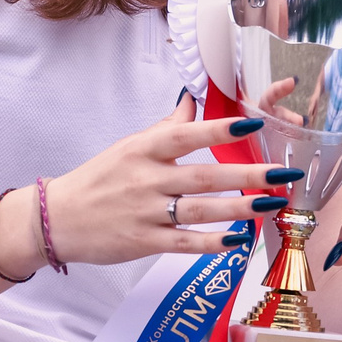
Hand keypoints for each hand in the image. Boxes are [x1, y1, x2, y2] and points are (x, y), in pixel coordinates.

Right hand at [37, 95, 293, 264]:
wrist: (58, 219)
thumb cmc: (98, 179)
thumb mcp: (129, 146)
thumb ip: (166, 127)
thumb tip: (192, 99)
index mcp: (143, 150)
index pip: (186, 134)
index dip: (221, 129)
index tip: (255, 123)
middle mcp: (147, 179)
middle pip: (204, 176)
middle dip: (247, 175)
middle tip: (283, 174)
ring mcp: (146, 212)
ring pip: (200, 210)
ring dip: (240, 209)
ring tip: (273, 205)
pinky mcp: (145, 242)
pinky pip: (185, 242)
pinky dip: (212, 242)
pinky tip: (238, 240)